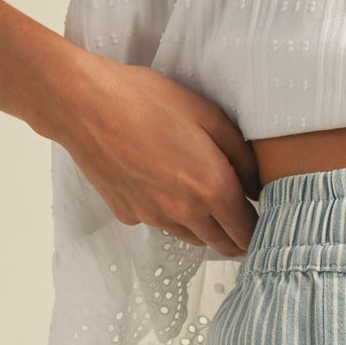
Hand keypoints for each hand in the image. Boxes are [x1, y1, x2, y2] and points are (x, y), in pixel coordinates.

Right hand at [53, 54, 260, 255]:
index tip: (263, 221)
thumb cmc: (145, 100)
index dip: (260, 230)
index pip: (247, 231)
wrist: (82, 104)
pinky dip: (170, 215)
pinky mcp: (130, 215)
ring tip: (206, 204)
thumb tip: (258, 186)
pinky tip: (164, 187)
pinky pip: (161, 224)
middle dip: (237, 239)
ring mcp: (155, 218)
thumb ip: (241, 155)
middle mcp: (185, 213)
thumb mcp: (207, 115)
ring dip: (205, 229)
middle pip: (222, 245)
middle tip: (243, 225)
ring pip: (193, 238)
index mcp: (211, 188)